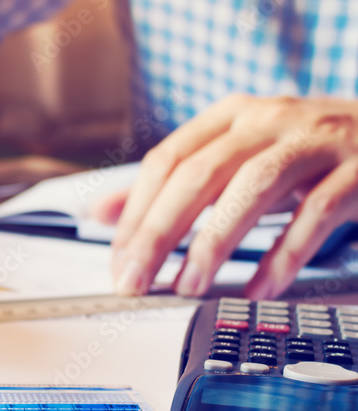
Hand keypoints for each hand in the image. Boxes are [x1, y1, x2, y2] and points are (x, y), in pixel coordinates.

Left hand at [105, 94, 357, 298]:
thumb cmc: (304, 154)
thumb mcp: (234, 159)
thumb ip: (169, 185)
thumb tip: (99, 212)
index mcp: (231, 116)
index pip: (166, 161)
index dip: (136, 214)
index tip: (118, 261)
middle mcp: (269, 120)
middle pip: (197, 175)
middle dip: (157, 234)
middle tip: (134, 281)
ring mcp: (316, 142)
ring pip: (252, 188)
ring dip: (212, 243)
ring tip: (187, 287)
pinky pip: (314, 215)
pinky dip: (282, 256)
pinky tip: (259, 289)